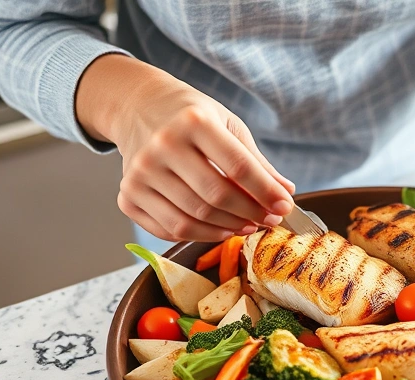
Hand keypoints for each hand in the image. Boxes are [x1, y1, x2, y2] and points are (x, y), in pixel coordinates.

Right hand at [76, 55, 294, 240]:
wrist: (138, 108)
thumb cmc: (190, 117)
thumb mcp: (227, 125)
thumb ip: (256, 161)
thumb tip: (286, 191)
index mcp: (194, 121)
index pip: (239, 166)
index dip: (266, 192)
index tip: (285, 206)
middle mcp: (162, 145)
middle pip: (216, 196)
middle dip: (250, 214)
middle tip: (269, 220)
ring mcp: (140, 173)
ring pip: (193, 219)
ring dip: (228, 229)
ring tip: (247, 226)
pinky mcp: (128, 195)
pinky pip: (170, 229)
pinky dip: (200, 235)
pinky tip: (220, 229)